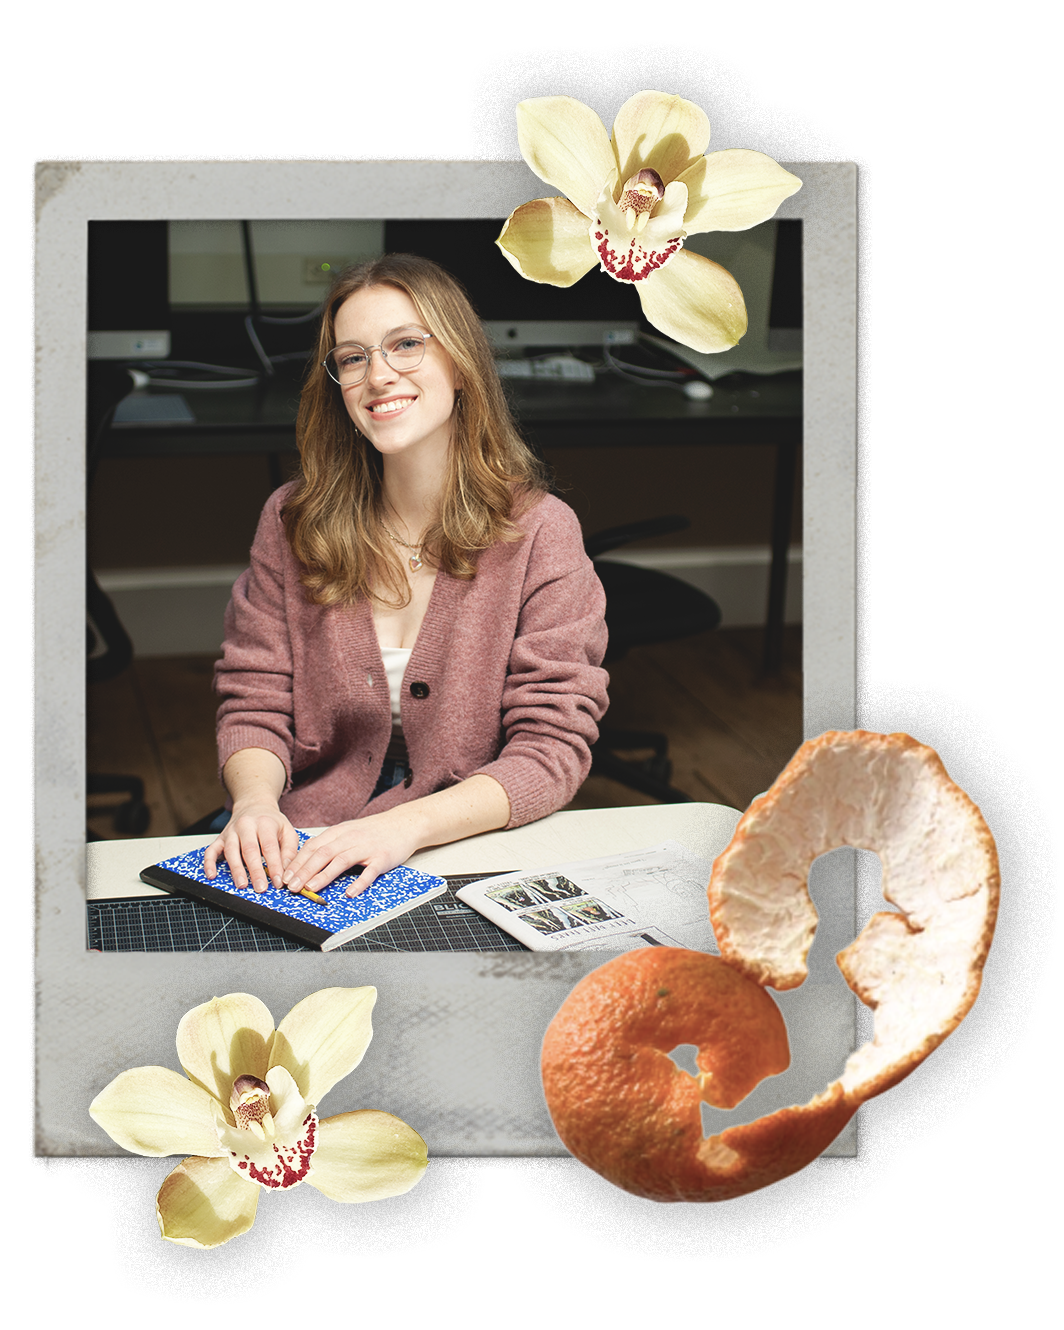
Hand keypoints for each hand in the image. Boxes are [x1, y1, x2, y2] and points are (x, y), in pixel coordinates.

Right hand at [204, 801, 299, 892]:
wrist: (254, 805)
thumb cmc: (271, 822)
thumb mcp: (288, 831)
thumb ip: (289, 851)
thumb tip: (287, 871)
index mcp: (264, 823)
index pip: (269, 847)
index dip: (274, 866)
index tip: (278, 882)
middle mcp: (246, 826)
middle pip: (250, 850)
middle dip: (255, 871)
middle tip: (261, 888)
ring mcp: (231, 832)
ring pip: (231, 851)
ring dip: (236, 870)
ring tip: (242, 885)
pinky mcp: (220, 838)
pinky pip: (211, 851)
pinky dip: (209, 863)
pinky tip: (212, 875)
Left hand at [281, 808, 422, 897]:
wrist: (404, 823)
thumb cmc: (373, 831)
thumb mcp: (348, 832)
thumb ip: (329, 845)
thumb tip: (306, 862)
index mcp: (339, 833)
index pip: (312, 847)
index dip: (297, 862)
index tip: (284, 876)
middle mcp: (350, 838)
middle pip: (322, 854)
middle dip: (304, 871)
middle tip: (291, 886)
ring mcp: (366, 848)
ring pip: (341, 861)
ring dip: (324, 876)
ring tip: (311, 888)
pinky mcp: (382, 858)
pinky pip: (369, 872)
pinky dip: (359, 883)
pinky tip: (350, 893)